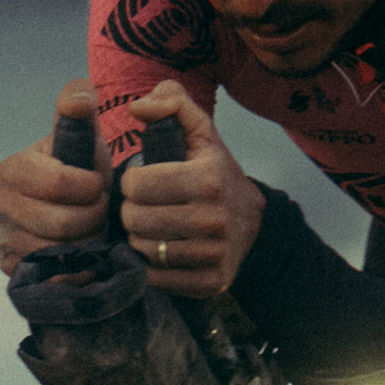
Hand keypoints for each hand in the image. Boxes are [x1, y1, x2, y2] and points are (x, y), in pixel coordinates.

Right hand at [0, 79, 109, 275]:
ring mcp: (2, 239)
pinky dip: (74, 269)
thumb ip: (80, 108)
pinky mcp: (11, 269)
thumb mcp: (86, 137)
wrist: (79, 210)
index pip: (57, 183)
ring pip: (57, 253)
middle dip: (92, 219)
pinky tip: (82, 253)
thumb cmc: (84, 170)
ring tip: (93, 230)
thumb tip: (78, 95)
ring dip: (87, 244)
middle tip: (101, 212)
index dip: (90, 187)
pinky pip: (48, 276)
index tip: (100, 185)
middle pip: (59, 224)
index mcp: (12, 169)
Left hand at [122, 81, 266, 297]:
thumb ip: (171, 103)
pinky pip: (157, 278)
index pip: (137, 184)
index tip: (141, 181)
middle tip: (142, 207)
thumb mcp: (200, 131)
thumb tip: (137, 107)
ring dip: (138, 239)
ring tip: (149, 227)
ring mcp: (213, 253)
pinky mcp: (211, 282)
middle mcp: (213, 218)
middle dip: (131, 211)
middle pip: (136, 219)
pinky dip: (149, 267)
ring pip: (143, 250)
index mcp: (207, 178)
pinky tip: (157, 251)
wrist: (253, 223)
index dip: (131, 181)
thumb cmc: (215, 172)